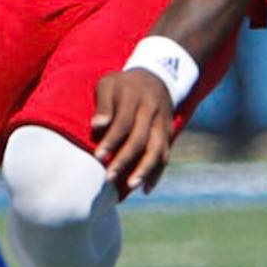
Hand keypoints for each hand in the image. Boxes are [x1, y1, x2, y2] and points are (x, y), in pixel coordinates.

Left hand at [91, 68, 174, 194]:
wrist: (156, 77)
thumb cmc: (124, 85)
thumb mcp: (109, 84)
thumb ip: (103, 104)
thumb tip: (97, 126)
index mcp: (135, 96)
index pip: (124, 122)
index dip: (111, 140)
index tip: (97, 156)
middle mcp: (152, 110)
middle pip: (141, 138)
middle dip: (124, 159)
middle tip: (108, 177)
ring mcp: (163, 122)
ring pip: (157, 149)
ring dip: (144, 169)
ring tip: (130, 186)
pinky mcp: (169, 133)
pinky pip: (166, 155)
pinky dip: (157, 173)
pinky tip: (145, 189)